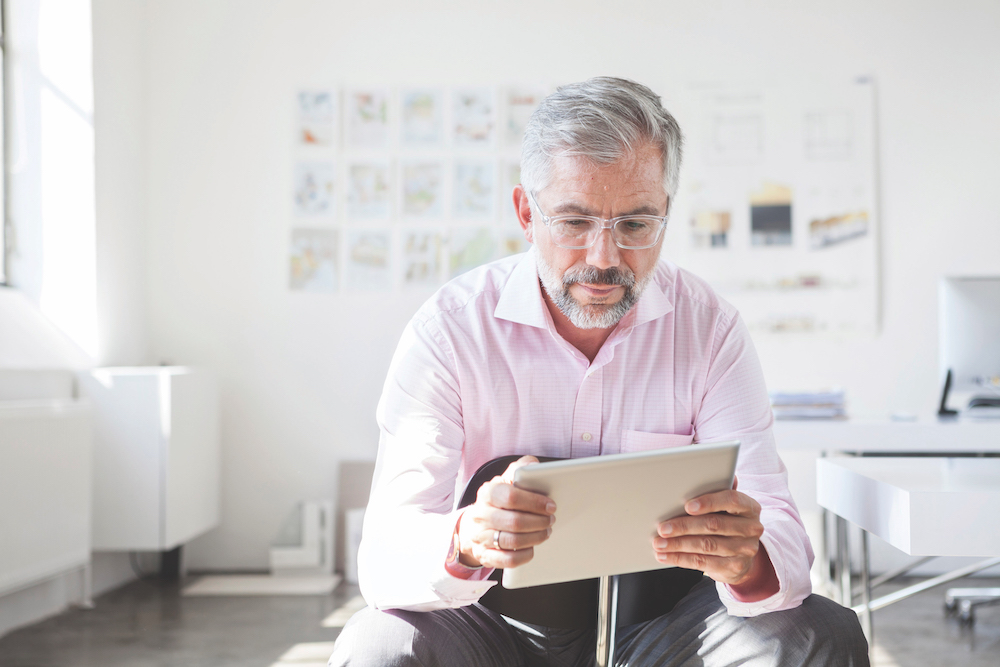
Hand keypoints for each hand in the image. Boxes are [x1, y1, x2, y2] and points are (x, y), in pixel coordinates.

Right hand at [457, 456, 555, 568]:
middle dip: (539, 522)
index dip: (535, 502)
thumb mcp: (507, 479)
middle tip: (551, 520)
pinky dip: (524, 555)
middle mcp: (481, 515)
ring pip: (512, 541)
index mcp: (488, 492)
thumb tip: (533, 465)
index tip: (551, 505)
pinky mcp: (484, 555)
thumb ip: (521, 468)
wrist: (474, 524)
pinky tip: (532, 547)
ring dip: (535, 537)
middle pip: (514, 522)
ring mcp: (481, 536)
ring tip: (546, 531)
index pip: (511, 497)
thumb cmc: (498, 500)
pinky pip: (507, 560)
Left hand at [652, 482, 766, 586]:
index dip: (709, 502)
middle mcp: (752, 528)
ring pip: (706, 546)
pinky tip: (665, 556)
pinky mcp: (735, 568)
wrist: (741, 555)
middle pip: (714, 525)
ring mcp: (745, 550)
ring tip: (658, 543)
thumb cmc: (726, 521)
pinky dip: (681, 559)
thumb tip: (699, 473)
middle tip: (662, 528)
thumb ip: (715, 491)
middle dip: (684, 526)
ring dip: (678, 544)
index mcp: (750, 507)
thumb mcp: (725, 506)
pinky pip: (703, 563)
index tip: (687, 506)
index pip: (732, 500)